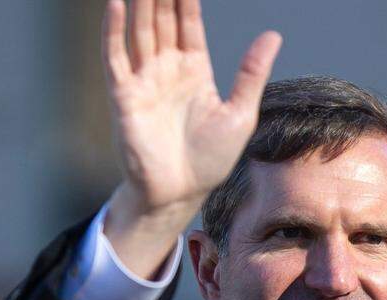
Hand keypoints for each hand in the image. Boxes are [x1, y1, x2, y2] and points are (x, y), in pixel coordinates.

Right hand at [102, 0, 280, 276]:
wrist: (182, 193)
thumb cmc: (210, 159)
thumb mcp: (241, 113)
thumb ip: (251, 72)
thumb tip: (273, 35)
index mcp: (194, 71)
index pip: (188, 24)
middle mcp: (167, 70)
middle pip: (162, 20)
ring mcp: (144, 80)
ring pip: (141, 31)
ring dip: (141, 4)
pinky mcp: (125, 96)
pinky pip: (116, 57)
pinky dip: (114, 30)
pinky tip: (117, 4)